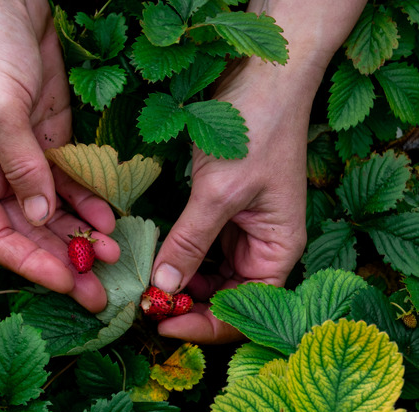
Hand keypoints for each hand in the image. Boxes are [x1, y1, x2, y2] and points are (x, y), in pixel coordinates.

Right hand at [0, 0, 117, 311]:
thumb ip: (20, 165)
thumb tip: (41, 217)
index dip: (30, 263)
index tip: (66, 281)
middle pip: (28, 232)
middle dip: (63, 261)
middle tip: (100, 291)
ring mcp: (22, 157)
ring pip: (53, 212)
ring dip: (82, 236)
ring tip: (113, 257)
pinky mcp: (49, 138)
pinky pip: (70, 182)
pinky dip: (89, 201)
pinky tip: (110, 219)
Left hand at [152, 0, 365, 342]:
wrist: (264, 77)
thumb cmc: (255, 131)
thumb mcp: (219, 192)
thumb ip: (191, 242)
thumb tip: (163, 288)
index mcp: (277, 252)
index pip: (243, 311)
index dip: (204, 326)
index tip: (162, 325)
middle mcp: (262, 248)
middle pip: (225, 298)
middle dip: (186, 307)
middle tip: (142, 307)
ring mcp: (241, 230)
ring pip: (209, 276)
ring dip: (178, 284)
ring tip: (141, 285)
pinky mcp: (222, 212)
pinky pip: (199, 247)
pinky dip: (176, 255)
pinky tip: (152, 257)